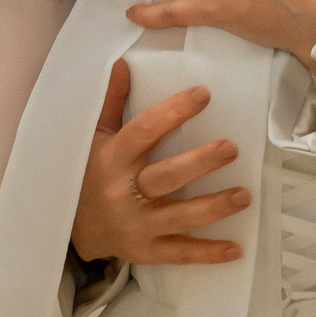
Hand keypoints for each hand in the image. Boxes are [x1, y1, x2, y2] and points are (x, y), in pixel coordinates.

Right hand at [70, 59, 247, 265]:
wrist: (71, 226)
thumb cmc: (89, 172)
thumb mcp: (94, 135)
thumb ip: (111, 101)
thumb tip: (122, 62)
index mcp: (112, 158)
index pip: (143, 132)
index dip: (173, 112)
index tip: (203, 94)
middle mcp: (123, 192)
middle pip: (165, 177)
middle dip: (199, 164)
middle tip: (231, 148)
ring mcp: (136, 225)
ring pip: (178, 217)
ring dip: (213, 207)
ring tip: (244, 195)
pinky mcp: (145, 250)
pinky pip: (178, 253)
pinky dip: (207, 254)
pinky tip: (235, 249)